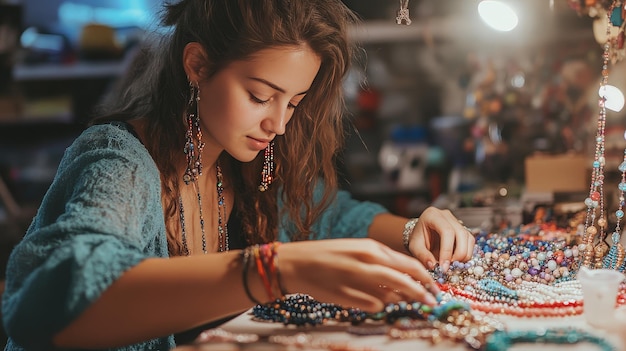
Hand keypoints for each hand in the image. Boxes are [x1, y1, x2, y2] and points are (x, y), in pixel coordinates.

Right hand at [277, 238, 438, 311]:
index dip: (425, 276)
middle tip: (432, 300)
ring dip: (400, 301)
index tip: (433, 284)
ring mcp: (358, 282)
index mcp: (371, 248)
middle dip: (423, 292)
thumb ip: (380, 260)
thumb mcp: (356, 248)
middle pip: (406, 281)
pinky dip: (379, 306)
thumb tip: (404, 274)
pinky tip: (375, 302)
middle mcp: (367, 264)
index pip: (409, 263)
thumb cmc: (327, 255)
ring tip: (402, 300)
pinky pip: (374, 306)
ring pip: (392, 296)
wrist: (296, 264)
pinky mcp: (349, 298)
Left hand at [407, 207, 474, 272]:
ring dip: (464, 255)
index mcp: (432, 215)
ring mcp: (456, 221)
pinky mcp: (463, 229)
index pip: (446, 231)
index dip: (447, 250)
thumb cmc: (417, 239)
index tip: (444, 266)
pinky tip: (457, 261)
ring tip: (452, 265)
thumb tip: (432, 265)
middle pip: (461, 233)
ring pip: (468, 238)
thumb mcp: (414, 247)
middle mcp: (447, 215)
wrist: (421, 234)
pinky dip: (466, 253)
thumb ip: (422, 255)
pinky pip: (470, 242)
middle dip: (458, 254)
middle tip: (450, 268)